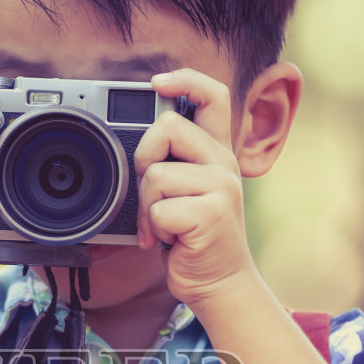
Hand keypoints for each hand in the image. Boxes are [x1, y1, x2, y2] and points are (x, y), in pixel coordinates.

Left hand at [134, 69, 257, 308]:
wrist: (220, 284)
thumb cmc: (195, 240)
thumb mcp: (188, 193)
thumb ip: (174, 163)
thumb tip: (138, 141)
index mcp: (218, 153)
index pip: (214, 96)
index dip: (186, 79)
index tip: (157, 83)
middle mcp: (225, 164)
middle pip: (168, 126)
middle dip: (144, 159)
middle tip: (150, 194)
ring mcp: (221, 188)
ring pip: (155, 175)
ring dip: (146, 207)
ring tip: (164, 227)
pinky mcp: (210, 214)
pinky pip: (158, 209)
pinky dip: (154, 231)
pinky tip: (170, 243)